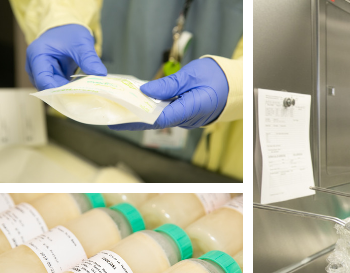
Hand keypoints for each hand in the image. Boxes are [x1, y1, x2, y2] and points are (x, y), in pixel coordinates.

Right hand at [26, 24, 106, 89]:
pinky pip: (58, 88)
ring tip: (85, 92)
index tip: (76, 94)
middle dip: (64, 93)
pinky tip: (82, 90)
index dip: (57, 90)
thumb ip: (89, 59)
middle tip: (85, 95)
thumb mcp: (81, 43)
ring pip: (52, 90)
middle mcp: (34, 66)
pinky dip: (69, 90)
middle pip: (46, 87)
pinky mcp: (51, 77)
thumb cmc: (70, 33)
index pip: (43, 79)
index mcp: (37, 55)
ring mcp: (41, 73)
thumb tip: (100, 74)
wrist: (66, 29)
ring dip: (67, 92)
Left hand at [108, 58, 228, 129]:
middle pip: (156, 121)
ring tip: (119, 105)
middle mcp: (188, 119)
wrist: (238, 86)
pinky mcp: (187, 115)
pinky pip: (167, 114)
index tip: (117, 119)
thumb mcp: (191, 75)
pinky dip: (153, 109)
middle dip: (133, 117)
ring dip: (141, 113)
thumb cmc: (218, 78)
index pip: (158, 119)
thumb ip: (168, 85)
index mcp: (191, 110)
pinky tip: (139, 102)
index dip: (136, 119)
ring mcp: (188, 119)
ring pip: (160, 118)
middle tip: (110, 112)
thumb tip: (145, 91)